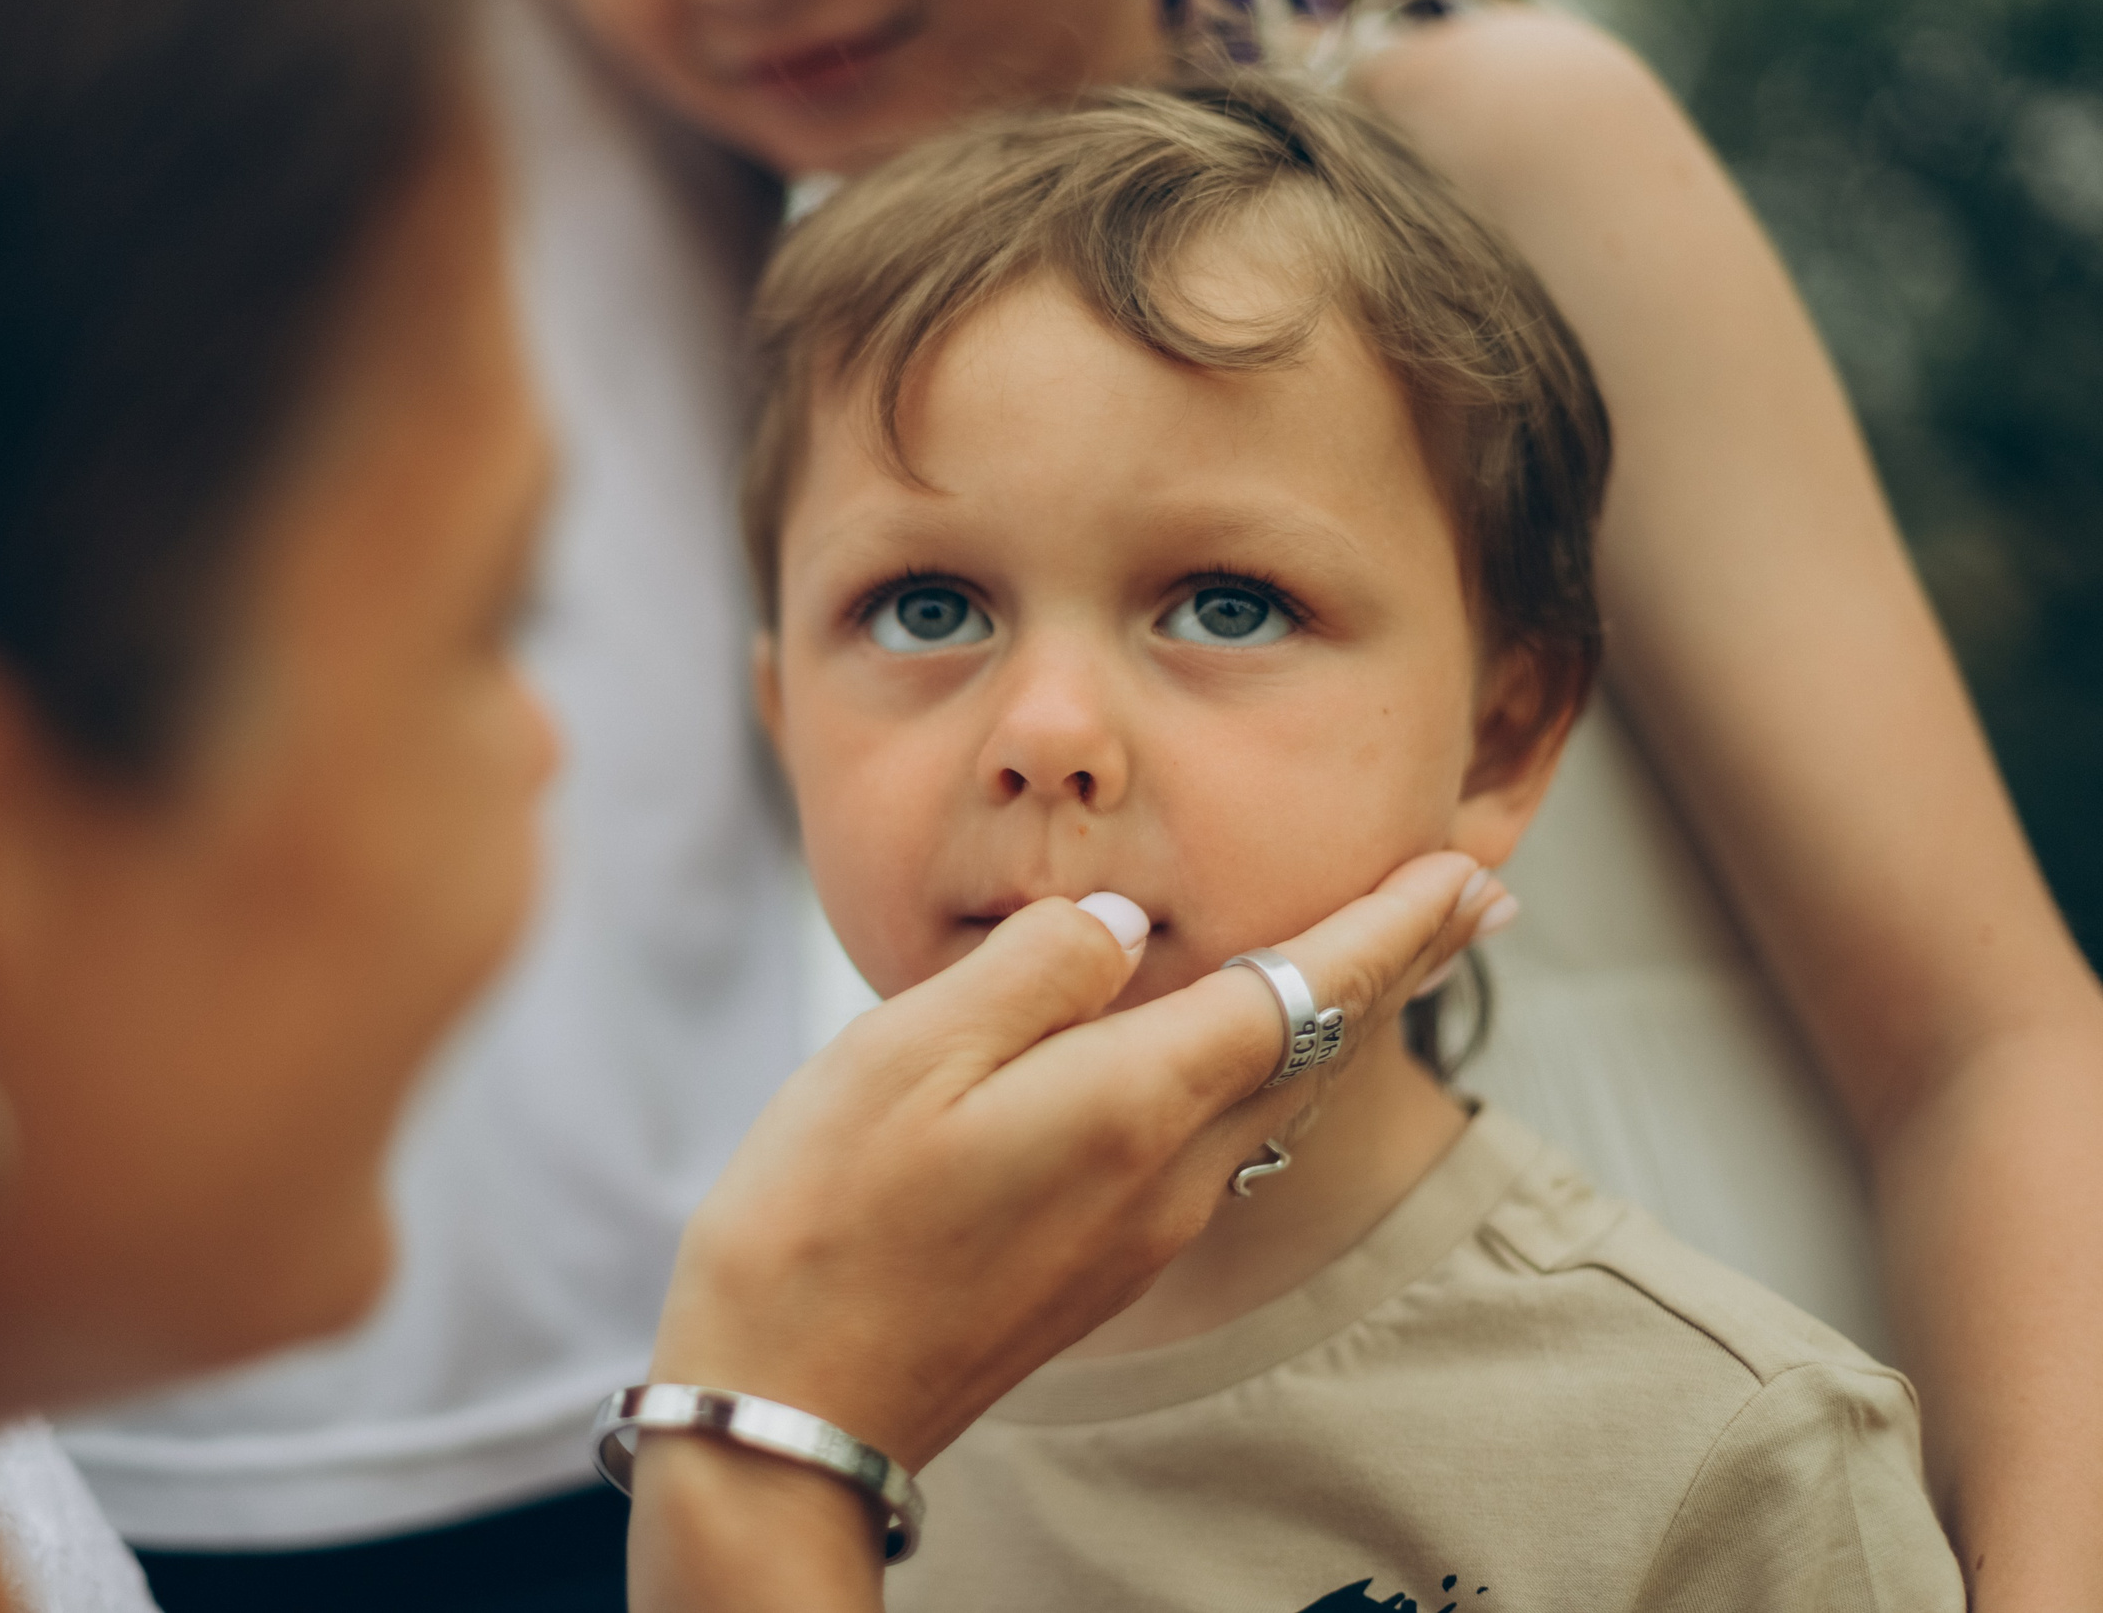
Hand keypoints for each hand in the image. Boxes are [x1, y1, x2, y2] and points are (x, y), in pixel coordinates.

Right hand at [640, 850, 1501, 1536]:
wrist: (796, 1406)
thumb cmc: (824, 1219)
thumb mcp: (902, 1054)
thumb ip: (1031, 971)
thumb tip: (1122, 925)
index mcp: (1127, 1106)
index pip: (1297, 993)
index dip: (1386, 925)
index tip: (1462, 871)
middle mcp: (1165, 1176)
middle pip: (1313, 1051)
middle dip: (1398, 964)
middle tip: (1479, 897)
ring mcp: (1141, 1230)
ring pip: (1276, 1102)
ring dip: (1342, 1018)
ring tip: (1395, 958)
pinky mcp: (1104, 1262)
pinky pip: (1223, 1144)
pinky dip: (1272, 1072)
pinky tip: (1254, 1053)